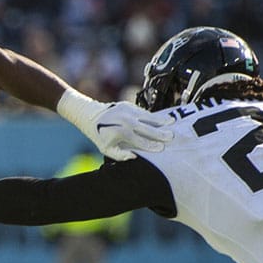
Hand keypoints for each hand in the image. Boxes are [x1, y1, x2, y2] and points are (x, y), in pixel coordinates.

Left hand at [57, 90, 172, 160]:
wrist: (89, 115)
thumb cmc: (98, 135)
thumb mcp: (106, 149)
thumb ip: (120, 155)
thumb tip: (134, 157)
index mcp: (121, 134)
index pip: (141, 142)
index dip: (152, 146)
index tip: (162, 149)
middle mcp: (126, 122)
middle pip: (148, 129)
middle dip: (161, 133)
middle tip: (172, 137)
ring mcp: (127, 112)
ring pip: (148, 117)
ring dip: (160, 120)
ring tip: (172, 123)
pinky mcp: (128, 105)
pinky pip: (143, 111)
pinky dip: (152, 115)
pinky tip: (161, 118)